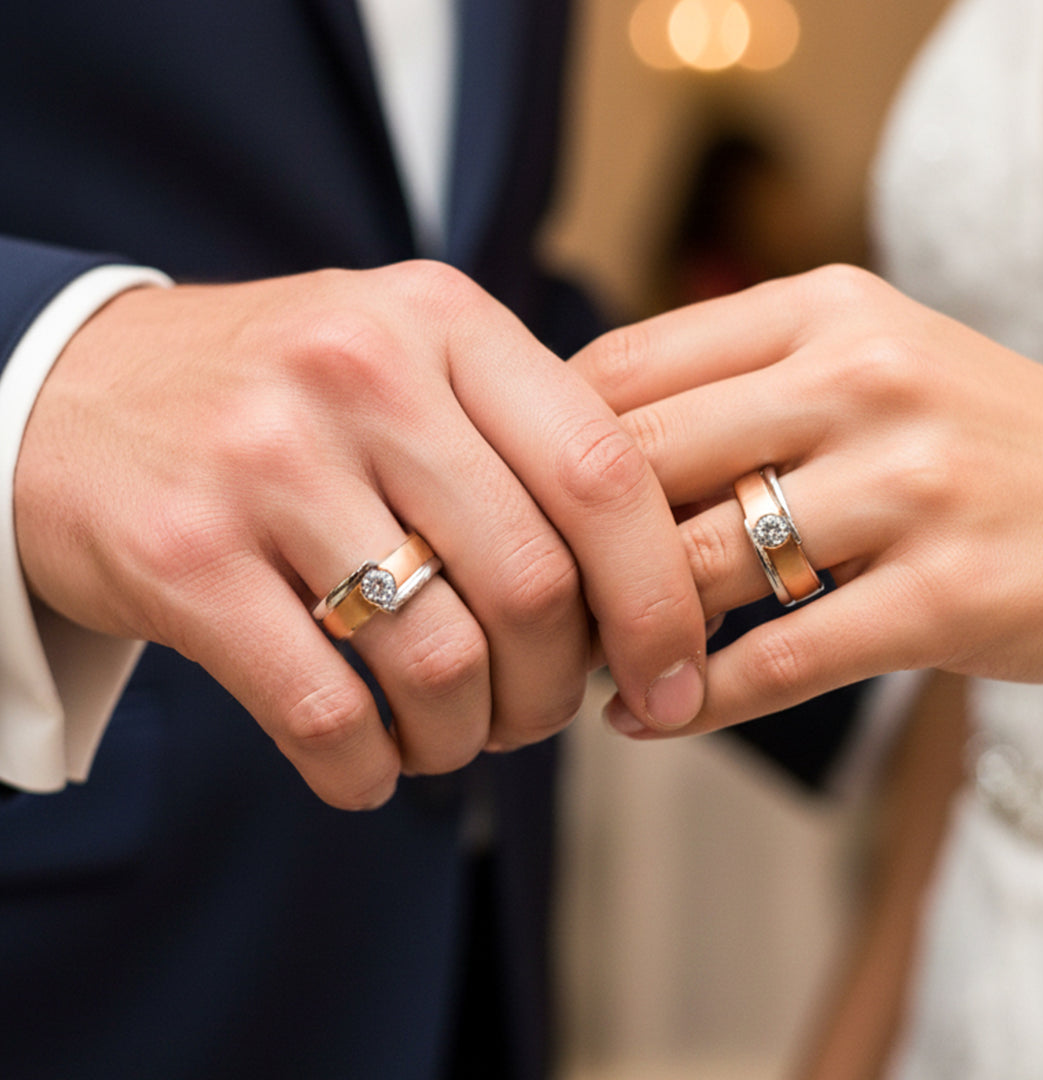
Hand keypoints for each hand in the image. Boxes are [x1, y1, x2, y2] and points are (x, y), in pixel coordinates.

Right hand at [15, 262, 704, 803]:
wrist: (75, 389)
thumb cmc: (284, 398)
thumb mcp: (410, 362)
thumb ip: (525, 442)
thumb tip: (649, 587)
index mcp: (442, 322)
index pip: (603, 471)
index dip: (658, 596)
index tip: (670, 676)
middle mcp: (359, 375)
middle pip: (530, 583)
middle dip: (554, 688)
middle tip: (537, 714)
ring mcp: (263, 463)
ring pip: (436, 661)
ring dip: (464, 737)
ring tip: (450, 737)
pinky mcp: (181, 557)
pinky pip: (323, 711)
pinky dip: (367, 771)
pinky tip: (368, 767)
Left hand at [571, 264, 1042, 734]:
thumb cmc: (963, 434)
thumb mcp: (859, 359)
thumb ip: (733, 378)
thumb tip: (577, 440)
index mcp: (822, 309)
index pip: (625, 366)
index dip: (541, 443)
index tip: (509, 504)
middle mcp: (863, 379)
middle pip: (642, 460)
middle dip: (566, 542)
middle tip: (524, 595)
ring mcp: (912, 484)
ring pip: (701, 562)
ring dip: (622, 625)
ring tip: (581, 658)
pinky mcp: (948, 593)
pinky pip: (780, 658)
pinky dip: (695, 702)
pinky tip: (647, 719)